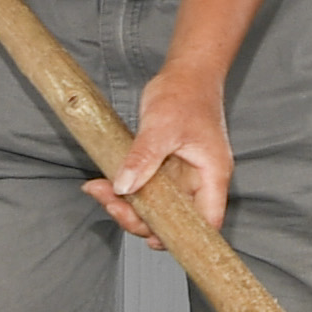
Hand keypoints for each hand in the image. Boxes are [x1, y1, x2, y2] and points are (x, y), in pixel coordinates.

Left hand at [93, 60, 233, 237]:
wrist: (186, 72)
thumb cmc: (185, 94)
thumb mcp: (162, 126)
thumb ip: (143, 158)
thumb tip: (124, 187)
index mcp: (212, 175)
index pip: (207, 221)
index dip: (184, 237)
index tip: (152, 238)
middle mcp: (200, 181)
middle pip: (177, 220)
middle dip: (142, 220)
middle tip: (112, 205)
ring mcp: (183, 176)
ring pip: (158, 207)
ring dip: (128, 206)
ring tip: (99, 190)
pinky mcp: (166, 169)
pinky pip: (147, 189)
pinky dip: (125, 190)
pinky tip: (103, 183)